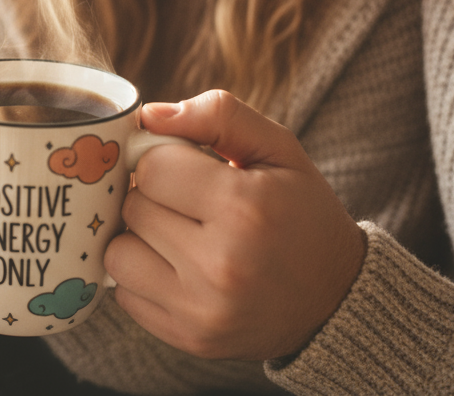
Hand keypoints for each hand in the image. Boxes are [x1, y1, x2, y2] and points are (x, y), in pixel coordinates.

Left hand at [104, 90, 365, 360]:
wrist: (336, 299)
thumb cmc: (301, 211)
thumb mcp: (278, 149)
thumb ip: (217, 116)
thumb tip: (148, 116)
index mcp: (245, 208)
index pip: (152, 167)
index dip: (166, 160)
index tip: (190, 168)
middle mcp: (222, 264)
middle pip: (134, 207)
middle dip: (154, 196)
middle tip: (191, 203)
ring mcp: (203, 308)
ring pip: (117, 252)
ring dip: (140, 239)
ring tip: (180, 236)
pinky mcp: (189, 338)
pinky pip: (123, 294)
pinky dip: (143, 276)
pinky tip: (179, 269)